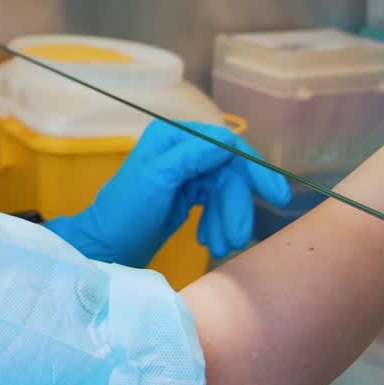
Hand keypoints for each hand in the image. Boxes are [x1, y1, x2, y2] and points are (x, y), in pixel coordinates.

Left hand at [46, 121, 293, 268]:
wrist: (107, 246)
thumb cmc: (125, 213)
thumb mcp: (156, 181)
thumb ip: (189, 158)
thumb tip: (227, 144)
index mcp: (172, 137)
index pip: (225, 143)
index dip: (254, 167)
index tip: (275, 196)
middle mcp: (181, 149)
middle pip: (230, 171)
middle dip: (237, 206)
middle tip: (237, 239)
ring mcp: (186, 171)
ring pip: (227, 191)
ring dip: (229, 220)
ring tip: (221, 247)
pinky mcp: (188, 193)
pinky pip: (218, 204)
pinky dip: (219, 223)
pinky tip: (209, 242)